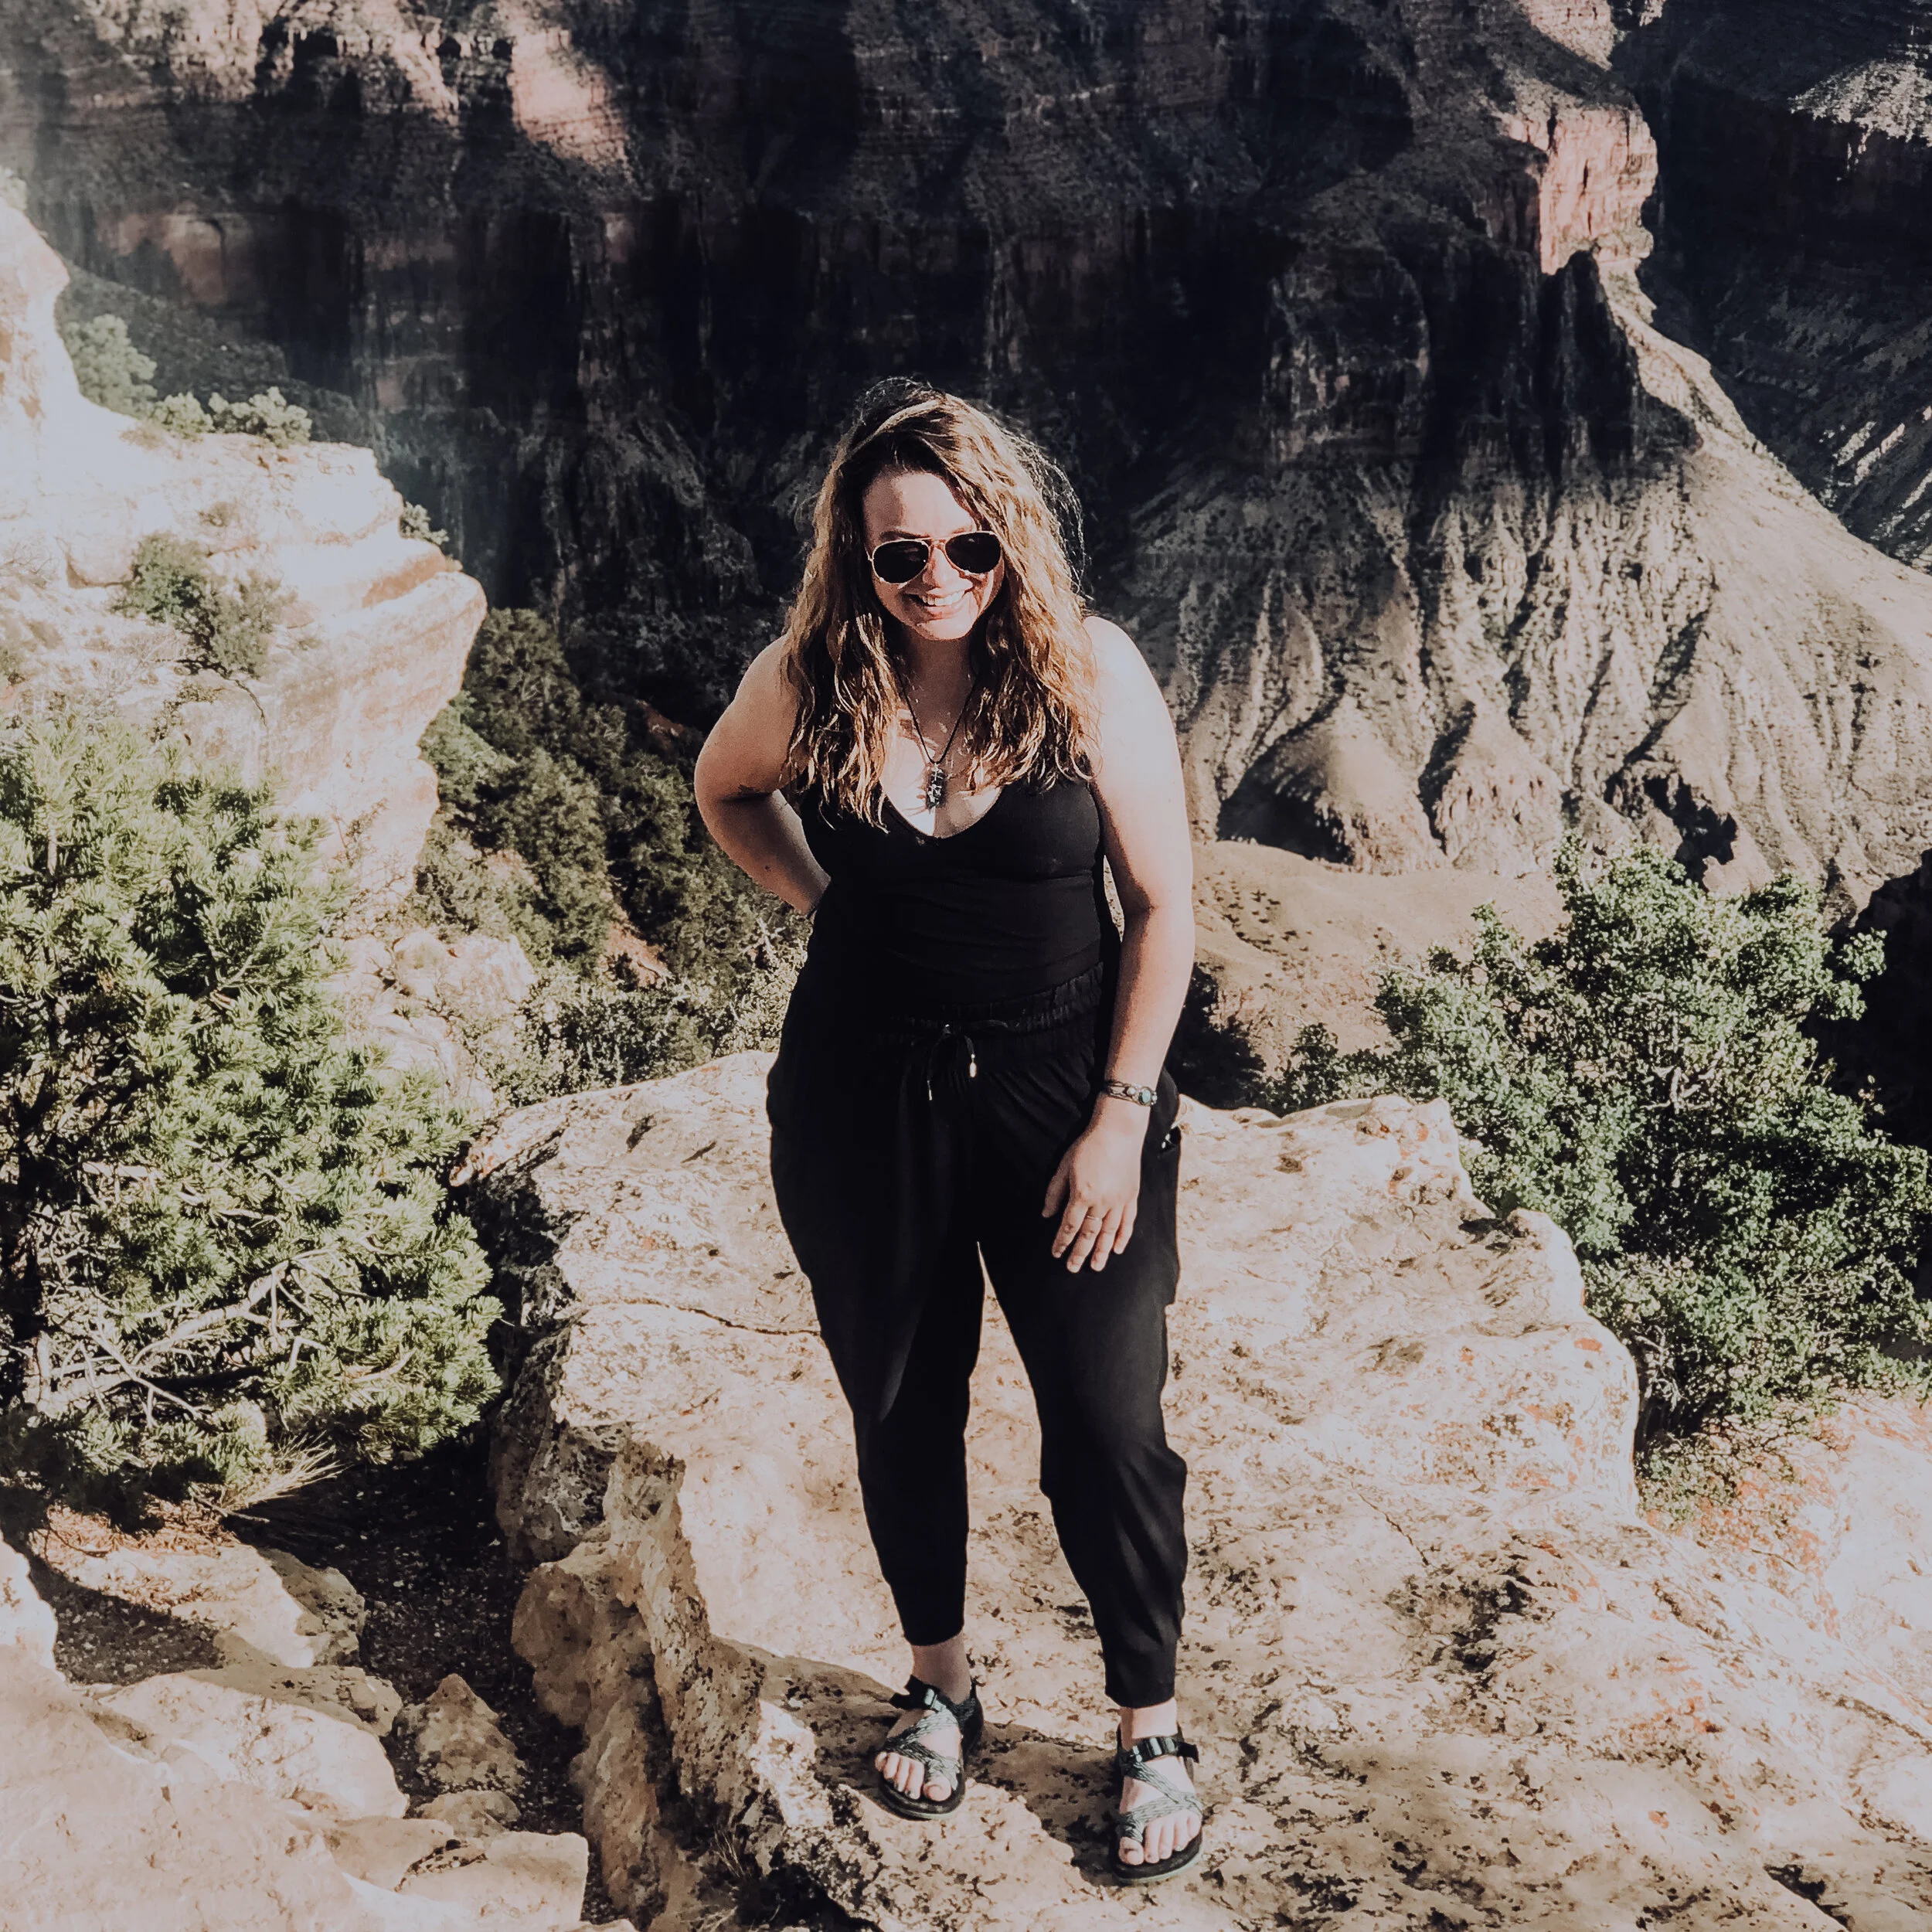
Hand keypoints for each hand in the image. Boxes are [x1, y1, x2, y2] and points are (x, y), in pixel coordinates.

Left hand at [1041, 1103, 1147, 1271]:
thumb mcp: (1064, 1166)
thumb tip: (1046, 1214)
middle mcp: (1102, 1202)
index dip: (1061, 1242)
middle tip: (1073, 1268)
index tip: (1056, 1254)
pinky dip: (1123, 1237)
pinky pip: (1128, 1222)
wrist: (1118, 1131)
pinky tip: (1118, 1249)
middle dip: (1079, 1253)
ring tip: (1095, 1266)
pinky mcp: (1131, 1197)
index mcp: (1082, 1195)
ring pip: (1109, 1233)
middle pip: (1089, 1234)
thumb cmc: (1088, 1146)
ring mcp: (1119, 1201)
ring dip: (1101, 1252)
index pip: (1069, 1226)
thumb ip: (1055, 1192)